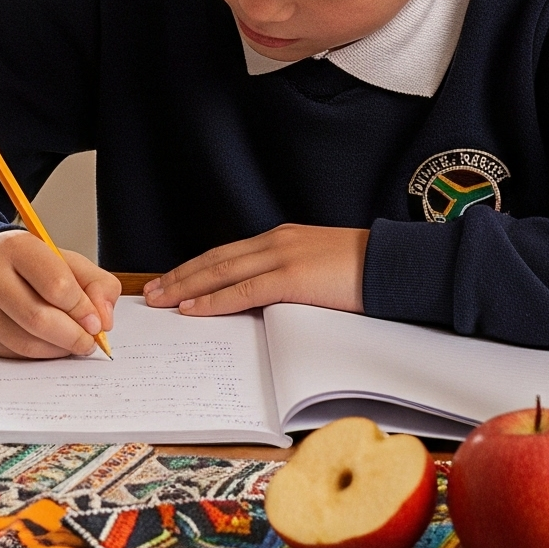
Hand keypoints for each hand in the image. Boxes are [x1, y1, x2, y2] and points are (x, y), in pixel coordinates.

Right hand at [0, 229, 120, 359]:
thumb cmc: (23, 263)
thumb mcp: (61, 258)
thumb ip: (94, 283)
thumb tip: (104, 320)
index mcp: (15, 247)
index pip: (57, 285)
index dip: (83, 310)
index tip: (97, 323)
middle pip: (39, 319)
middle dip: (73, 337)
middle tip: (89, 342)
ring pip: (25, 343)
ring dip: (57, 350)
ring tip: (71, 343)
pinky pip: (12, 355)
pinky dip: (37, 355)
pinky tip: (47, 344)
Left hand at [143, 224, 368, 316]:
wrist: (397, 265)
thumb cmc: (366, 273)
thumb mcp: (320, 269)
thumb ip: (292, 278)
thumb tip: (268, 303)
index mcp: (282, 239)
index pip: (227, 253)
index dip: (196, 267)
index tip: (172, 280)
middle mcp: (275, 242)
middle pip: (215, 259)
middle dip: (180, 276)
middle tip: (152, 292)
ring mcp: (282, 257)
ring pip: (220, 272)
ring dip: (186, 287)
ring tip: (161, 300)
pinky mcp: (292, 277)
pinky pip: (243, 290)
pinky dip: (214, 300)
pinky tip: (194, 308)